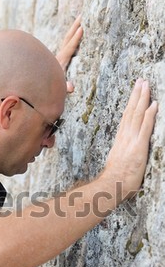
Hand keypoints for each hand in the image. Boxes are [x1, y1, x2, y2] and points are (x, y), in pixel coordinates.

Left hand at [56, 15, 82, 91]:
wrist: (39, 87)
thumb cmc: (51, 88)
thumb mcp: (60, 88)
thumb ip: (66, 87)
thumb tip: (71, 88)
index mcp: (61, 62)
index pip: (70, 48)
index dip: (76, 39)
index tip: (82, 28)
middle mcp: (59, 56)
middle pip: (67, 38)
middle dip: (75, 27)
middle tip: (82, 15)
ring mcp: (58, 56)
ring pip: (66, 39)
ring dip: (73, 29)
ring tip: (80, 19)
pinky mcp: (58, 57)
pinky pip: (66, 44)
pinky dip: (71, 36)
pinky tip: (75, 32)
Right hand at [103, 78, 157, 199]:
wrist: (112, 185)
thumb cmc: (116, 178)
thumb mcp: (119, 161)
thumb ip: (123, 153)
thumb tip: (125, 152)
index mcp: (121, 139)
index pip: (127, 117)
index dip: (132, 103)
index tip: (135, 91)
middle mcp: (125, 137)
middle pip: (131, 111)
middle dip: (137, 94)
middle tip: (141, 80)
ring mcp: (132, 141)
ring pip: (137, 115)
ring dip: (143, 98)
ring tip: (146, 85)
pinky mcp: (139, 147)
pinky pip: (145, 128)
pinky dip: (149, 115)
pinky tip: (154, 104)